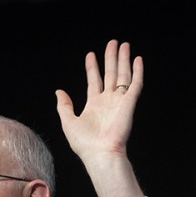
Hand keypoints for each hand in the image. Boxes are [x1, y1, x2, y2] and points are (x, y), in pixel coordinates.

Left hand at [56, 39, 142, 162]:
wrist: (100, 153)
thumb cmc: (84, 143)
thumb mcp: (68, 122)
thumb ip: (64, 106)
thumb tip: (58, 92)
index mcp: (94, 105)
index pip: (94, 81)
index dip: (92, 67)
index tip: (90, 55)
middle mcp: (108, 101)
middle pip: (110, 74)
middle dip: (111, 58)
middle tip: (112, 43)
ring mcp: (119, 101)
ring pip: (123, 75)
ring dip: (123, 60)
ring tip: (123, 45)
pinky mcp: (129, 104)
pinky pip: (135, 85)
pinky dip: (137, 72)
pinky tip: (137, 59)